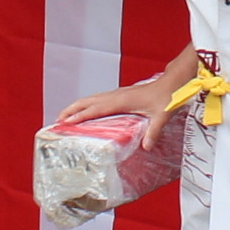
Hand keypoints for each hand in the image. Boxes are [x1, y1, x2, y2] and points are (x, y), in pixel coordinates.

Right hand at [55, 75, 179, 125]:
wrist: (172, 82)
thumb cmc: (166, 97)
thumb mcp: (161, 115)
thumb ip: (153, 132)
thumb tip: (146, 147)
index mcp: (122, 100)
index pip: (96, 109)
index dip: (80, 116)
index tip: (66, 122)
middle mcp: (116, 96)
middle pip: (87, 101)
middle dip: (71, 110)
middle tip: (57, 121)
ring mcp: (117, 94)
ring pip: (91, 99)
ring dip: (77, 106)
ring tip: (65, 117)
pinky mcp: (120, 95)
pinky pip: (98, 100)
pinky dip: (87, 105)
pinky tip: (85, 112)